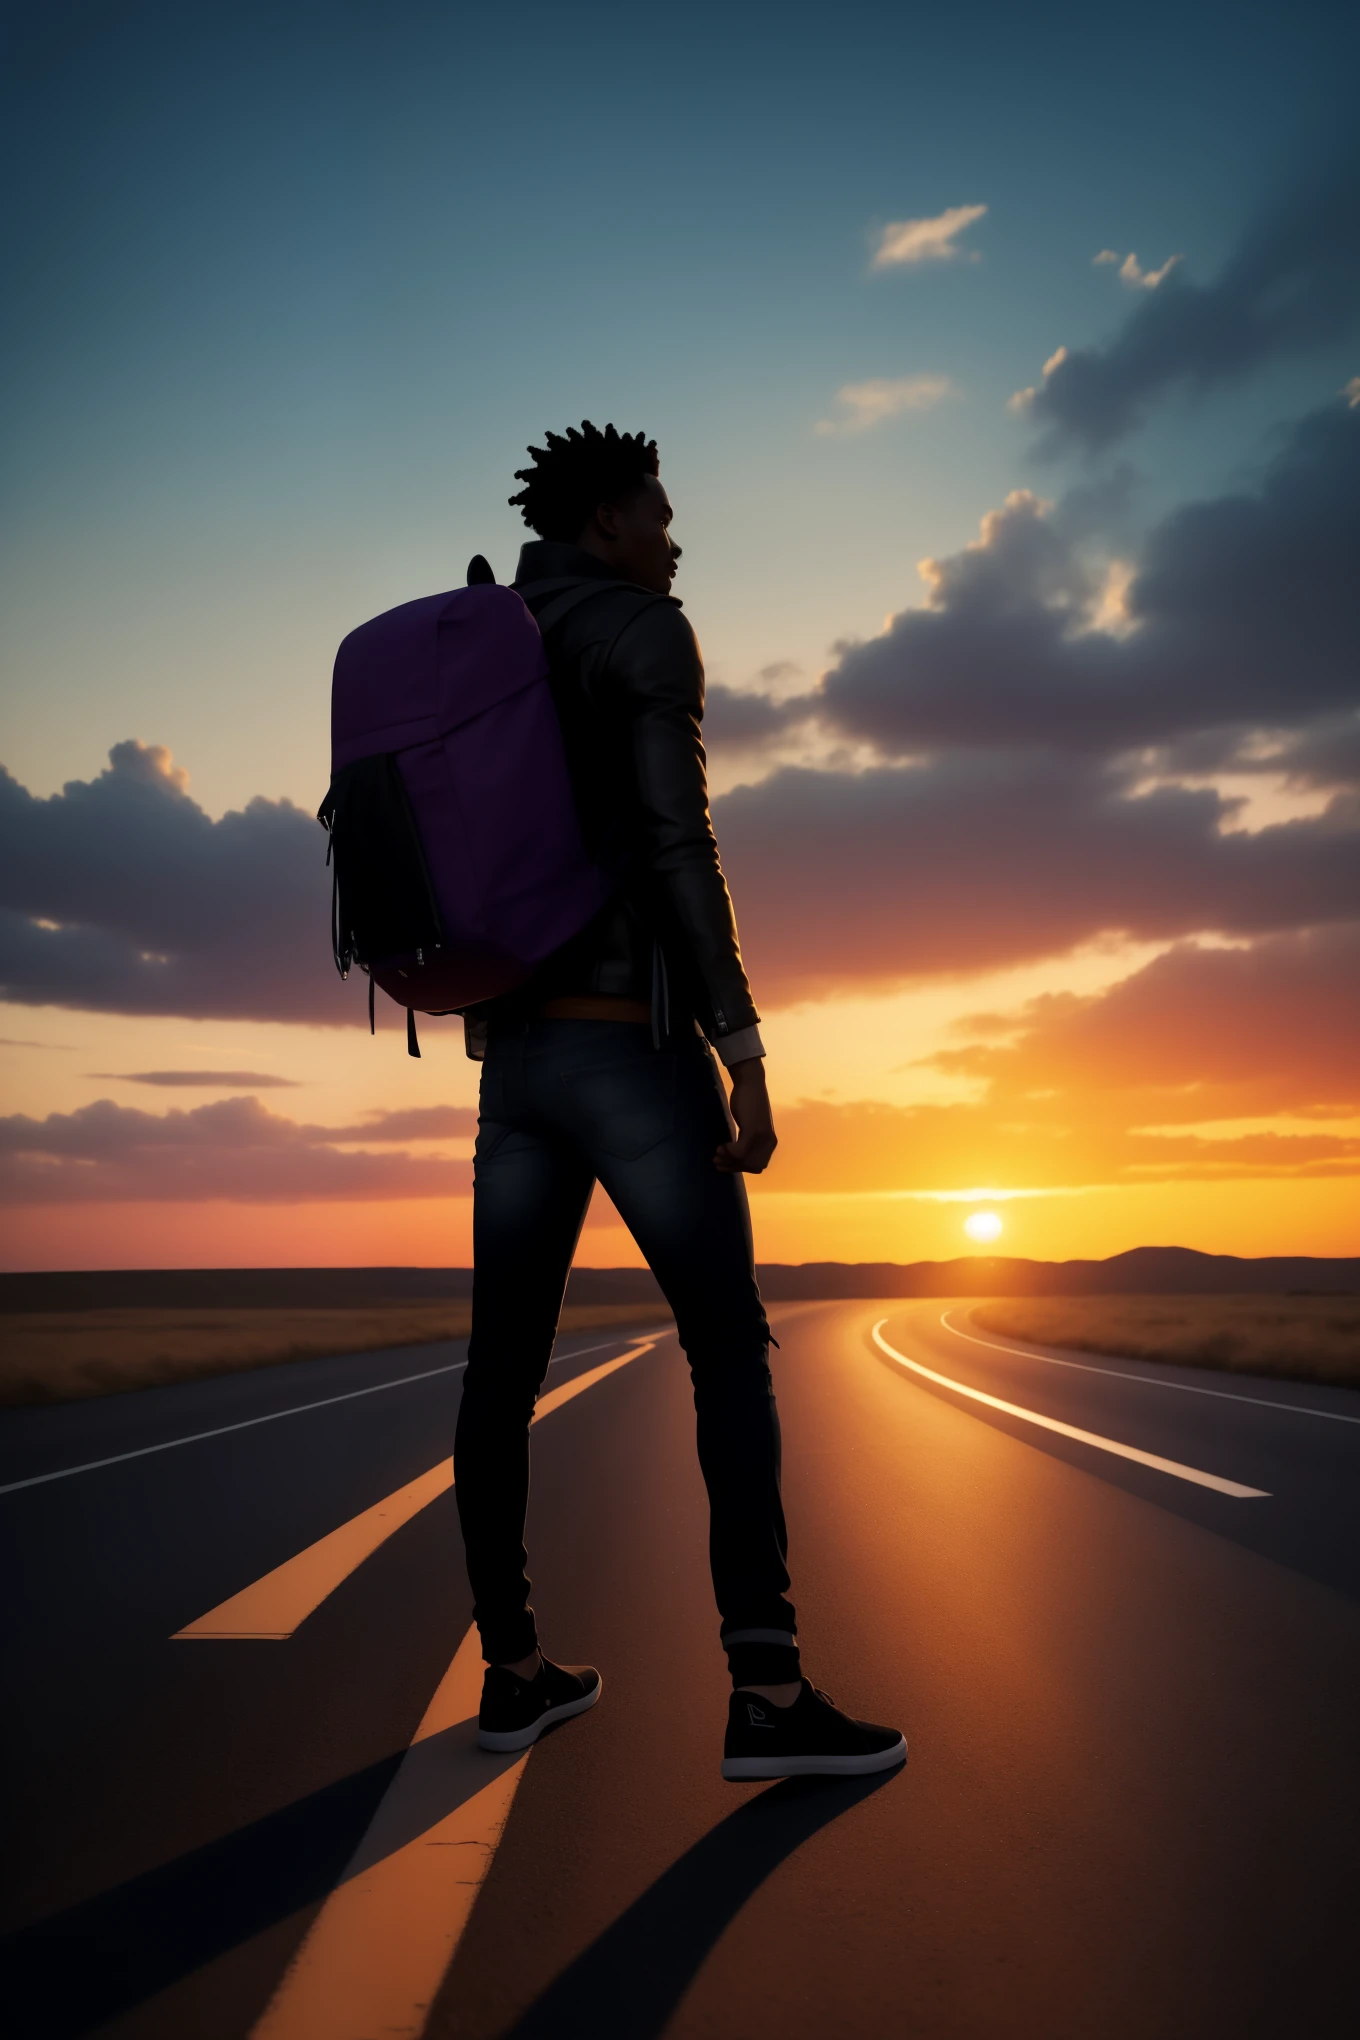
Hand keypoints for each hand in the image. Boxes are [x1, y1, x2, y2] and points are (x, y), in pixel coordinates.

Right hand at [714, 1058, 777, 1172]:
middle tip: (717, 1161)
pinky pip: (740, 1152)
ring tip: (717, 1154)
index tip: (726, 1164)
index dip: (741, 1168)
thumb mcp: (751, 1127)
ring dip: (728, 1160)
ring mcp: (762, 1138)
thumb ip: (749, 1142)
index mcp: (771, 1143)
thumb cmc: (748, 1104)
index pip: (758, 1167)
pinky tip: (721, 1146)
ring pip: (745, 1161)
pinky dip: (729, 1152)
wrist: (750, 1085)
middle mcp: (769, 1143)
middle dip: (733, 1167)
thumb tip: (736, 1158)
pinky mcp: (753, 1131)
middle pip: (751, 1167)